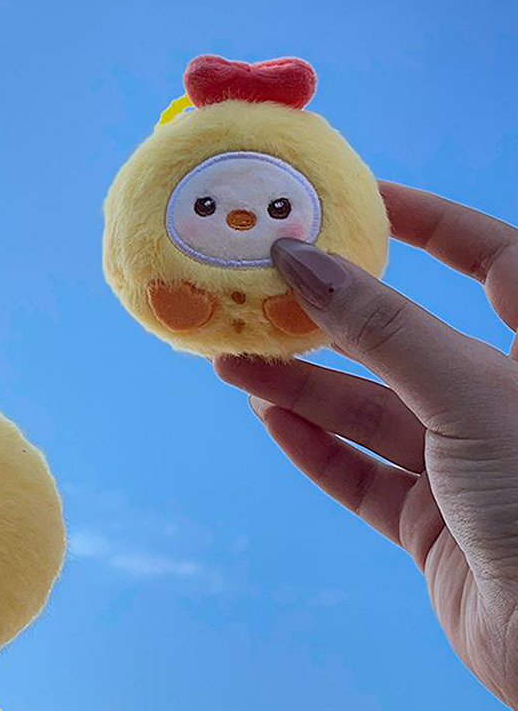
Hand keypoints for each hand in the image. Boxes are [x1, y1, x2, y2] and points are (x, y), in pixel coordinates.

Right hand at [214, 180, 517, 706]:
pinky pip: (364, 477)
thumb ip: (382, 327)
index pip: (494, 259)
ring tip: (235, 365)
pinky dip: (316, 449)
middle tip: (260, 297)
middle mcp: (499, 401)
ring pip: (369, 411)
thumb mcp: (467, 392)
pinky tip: (272, 420)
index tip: (361, 202)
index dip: (432, 222)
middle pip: (402, 342)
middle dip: (329, 321)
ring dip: (301, 389)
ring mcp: (463, 465)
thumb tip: (301, 260)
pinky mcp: (432, 523)